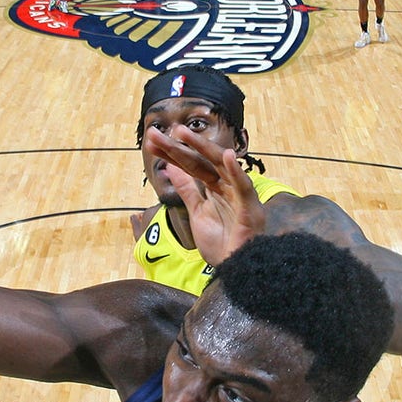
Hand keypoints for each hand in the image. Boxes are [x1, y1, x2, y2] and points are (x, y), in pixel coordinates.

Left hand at [142, 125, 265, 265]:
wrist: (235, 268)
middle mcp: (227, 186)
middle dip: (179, 146)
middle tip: (156, 133)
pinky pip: (243, 187)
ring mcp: (238, 195)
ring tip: (183, 134)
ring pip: (220, 166)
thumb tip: (171, 167)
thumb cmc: (220, 241)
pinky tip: (226, 156)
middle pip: (201, 161)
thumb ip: (187, 189)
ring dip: (202, 149)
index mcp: (214, 187)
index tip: (151, 141)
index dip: (171, 153)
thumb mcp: (196, 211)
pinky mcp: (250, 208)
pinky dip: (236, 172)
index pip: (190, 165)